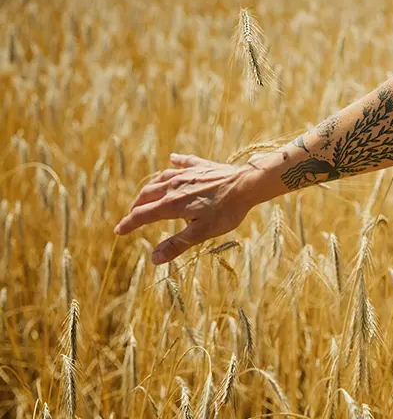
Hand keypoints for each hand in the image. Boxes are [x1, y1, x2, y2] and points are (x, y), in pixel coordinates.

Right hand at [114, 153, 260, 264]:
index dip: (129, 224)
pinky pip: (184, 162)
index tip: (118, 231)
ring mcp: (188, 174)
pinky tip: (172, 159)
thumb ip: (176, 244)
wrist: (247, 184)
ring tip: (146, 194)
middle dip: (136, 206)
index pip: (142, 215)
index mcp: (171, 204)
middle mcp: (174, 186)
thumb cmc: (226, 211)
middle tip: (132, 216)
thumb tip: (154, 259)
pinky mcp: (202, 166)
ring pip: (161, 179)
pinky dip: (175, 163)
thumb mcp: (201, 233)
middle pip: (147, 195)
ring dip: (150, 188)